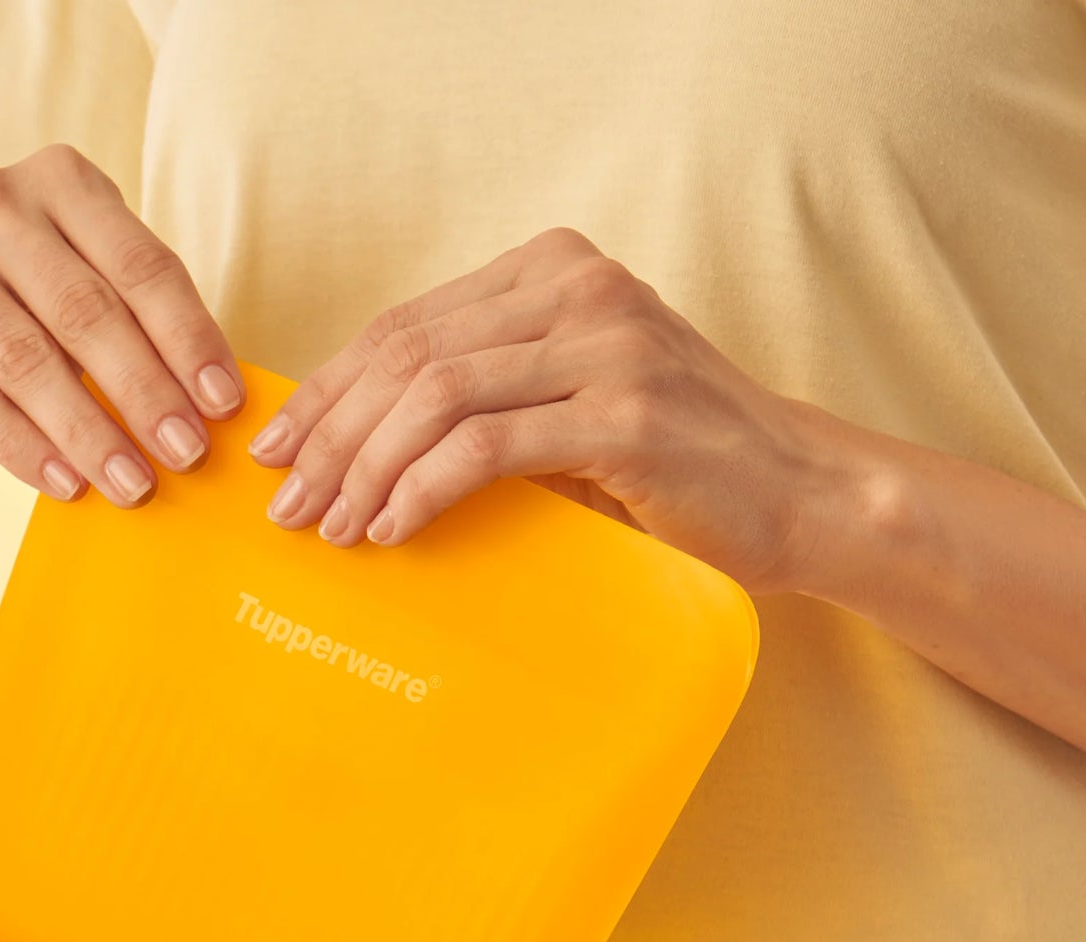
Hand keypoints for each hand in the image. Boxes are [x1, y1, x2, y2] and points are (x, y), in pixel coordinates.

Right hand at [0, 144, 244, 505]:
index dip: (188, 338)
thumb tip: (217, 405)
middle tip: (186, 454)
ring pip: (26, 357)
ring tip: (133, 485)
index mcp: (59, 180)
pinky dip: (25, 448)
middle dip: (145, 391)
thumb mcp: (88, 312)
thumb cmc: (28, 332)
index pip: (140, 264)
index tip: (225, 405)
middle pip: (85, 309)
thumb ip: (142, 332)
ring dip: (88, 431)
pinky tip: (67, 485)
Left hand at [247, 226, 854, 592]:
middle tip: (288, 502)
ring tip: (331, 526)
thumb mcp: (570, 399)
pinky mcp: (626, 415)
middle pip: (406, 355)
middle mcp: (579, 288)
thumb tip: (352, 438)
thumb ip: (484, 391)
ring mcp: (606, 345)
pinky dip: (420, 490)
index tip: (280, 445)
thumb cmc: (676, 460)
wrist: (805, 493)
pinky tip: (391, 528)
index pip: (404, 324)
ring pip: (434, 396)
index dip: (329, 388)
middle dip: (331, 434)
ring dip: (365, 468)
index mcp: (555, 270)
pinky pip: (482, 447)